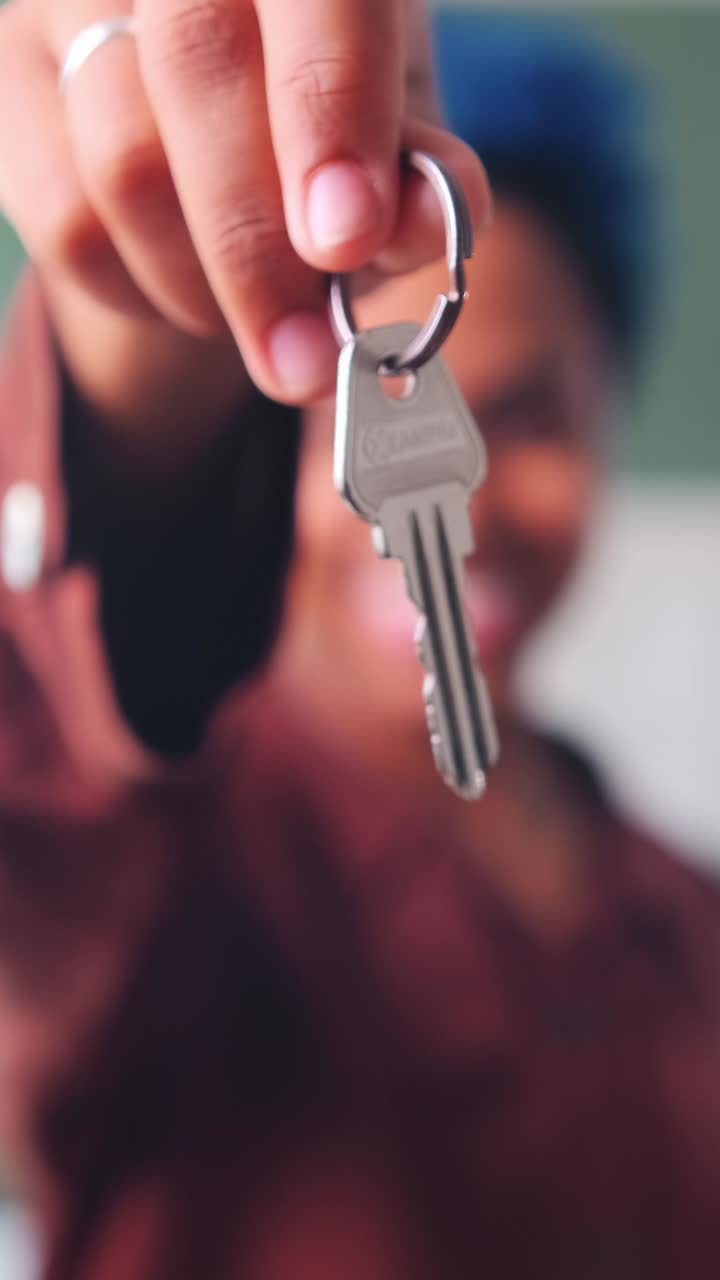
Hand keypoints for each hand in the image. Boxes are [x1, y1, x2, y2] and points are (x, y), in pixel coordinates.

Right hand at [0, 0, 489, 411]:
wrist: (208, 123)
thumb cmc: (320, 120)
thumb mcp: (392, 134)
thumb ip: (415, 171)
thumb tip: (429, 220)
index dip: (329, 107)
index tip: (348, 239)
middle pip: (196, 65)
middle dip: (259, 244)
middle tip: (307, 361)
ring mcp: (66, 2)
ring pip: (123, 160)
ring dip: (204, 284)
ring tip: (262, 319)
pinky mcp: (8, 83)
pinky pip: (67, 221)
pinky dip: (142, 290)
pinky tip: (189, 293)